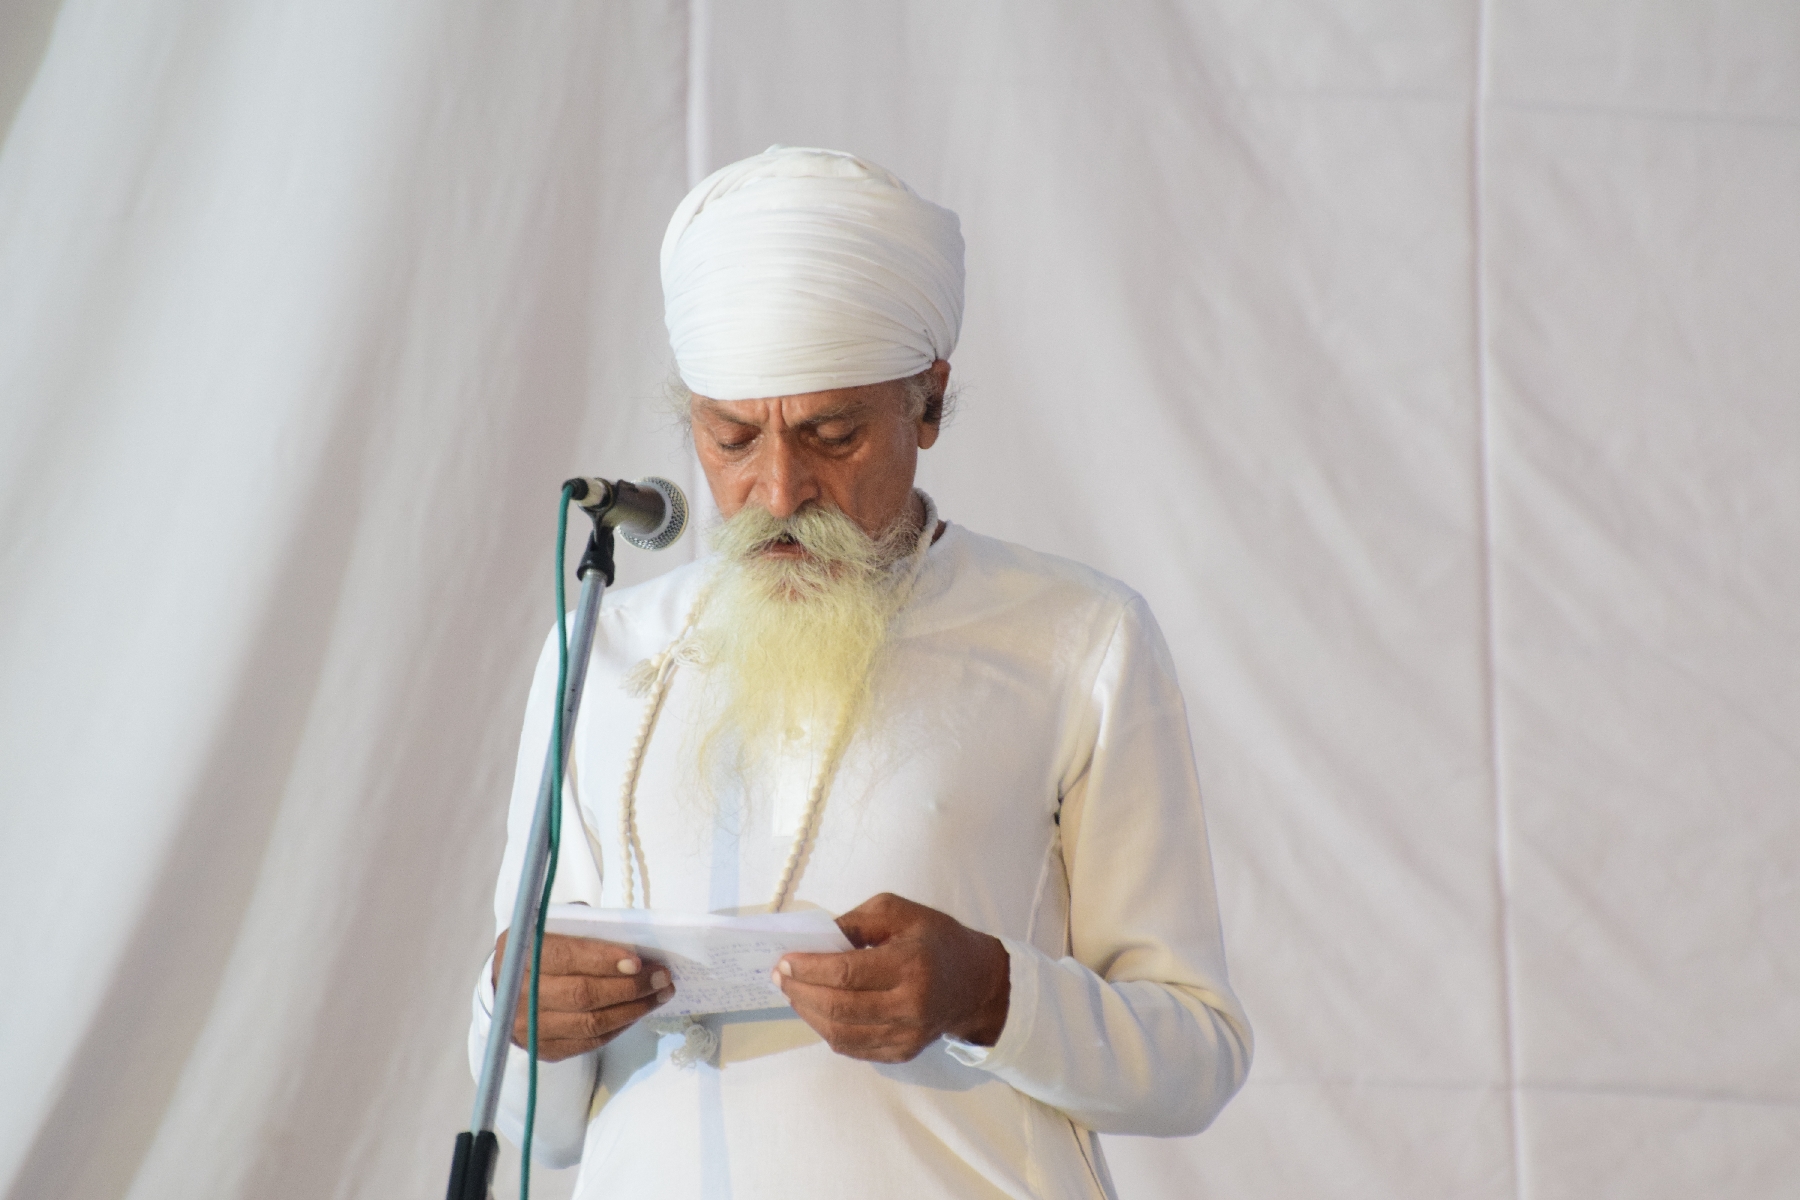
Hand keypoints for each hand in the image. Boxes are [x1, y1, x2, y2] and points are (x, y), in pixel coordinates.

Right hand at [492, 931, 673, 1061]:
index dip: (604, 961)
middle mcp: (519, 993)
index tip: (638, 962)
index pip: (566, 958)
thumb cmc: (540, 949)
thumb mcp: (553, 925)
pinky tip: (638, 1011)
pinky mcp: (544, 1050)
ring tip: (660, 994)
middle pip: (582, 995)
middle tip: (661, 977)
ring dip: (633, 1010)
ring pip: (590, 1024)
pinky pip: (589, 1043)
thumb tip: (630, 937)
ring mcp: (529, 1027)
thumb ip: (583, 928)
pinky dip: (619, 1027)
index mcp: (520, 951)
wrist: (508, 987)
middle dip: (629, 987)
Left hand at [772, 893, 1009, 1063]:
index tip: (784, 960)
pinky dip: (826, 1030)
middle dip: (800, 991)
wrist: (977, 983)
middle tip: (780, 976)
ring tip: (792, 993)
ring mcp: (907, 1035)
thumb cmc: (935, 939)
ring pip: (840, 1034)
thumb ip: (856, 921)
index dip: (809, 969)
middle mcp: (910, 1006)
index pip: (847, 973)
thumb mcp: (899, 912)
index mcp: (910, 965)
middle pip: (838, 1007)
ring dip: (808, 1013)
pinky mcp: (902, 1053)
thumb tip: (814, 941)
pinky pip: (853, 1048)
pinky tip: (816, 1010)